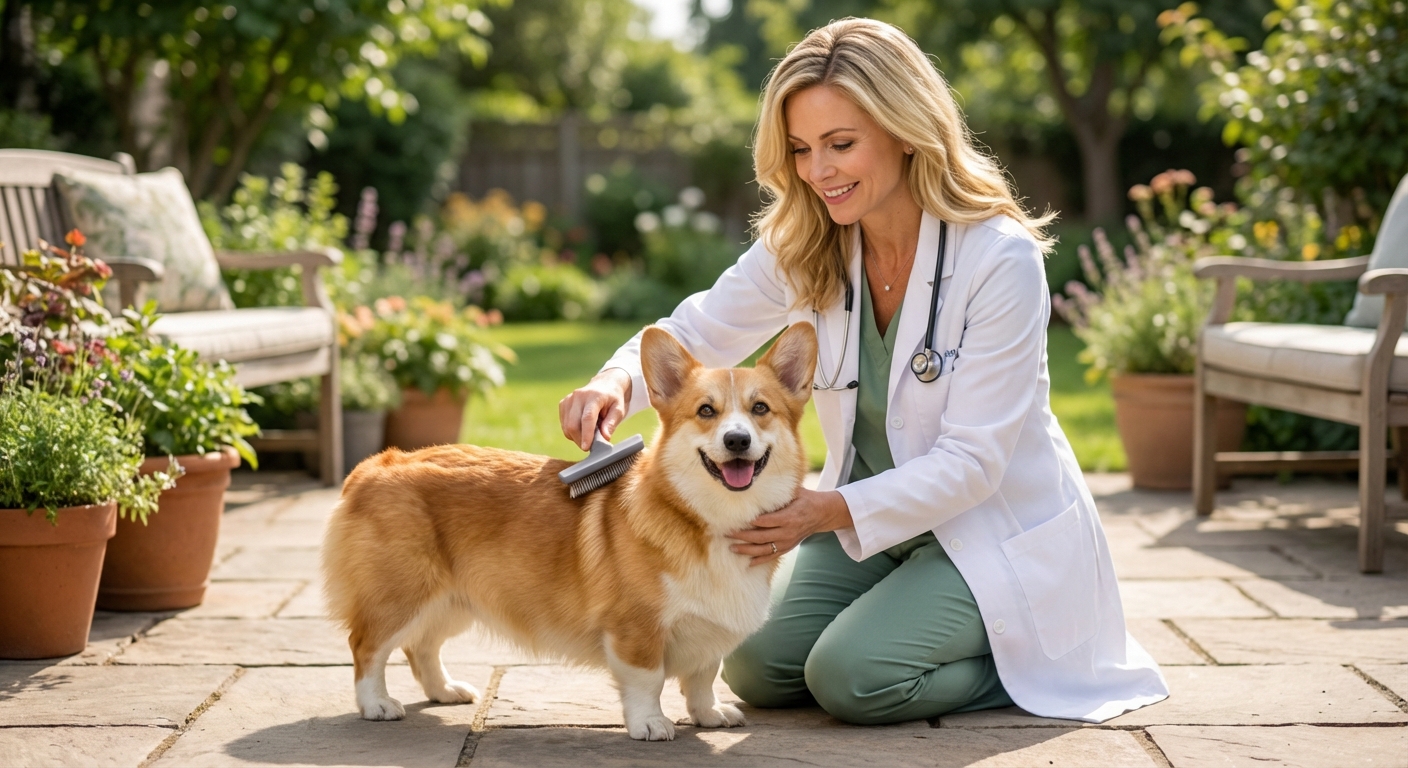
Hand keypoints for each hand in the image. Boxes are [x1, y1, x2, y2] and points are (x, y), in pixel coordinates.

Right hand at [559, 368, 632, 450]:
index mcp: (594, 395)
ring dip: (577, 437)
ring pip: (567, 426)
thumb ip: (612, 423)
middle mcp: (578, 396)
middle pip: (573, 424)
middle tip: (592, 445)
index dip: (586, 434)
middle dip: (581, 440)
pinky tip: (582, 428)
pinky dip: (572, 432)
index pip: (587, 417)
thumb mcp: (619, 410)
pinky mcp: (563, 404)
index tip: (586, 448)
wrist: (605, 384)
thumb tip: (605, 438)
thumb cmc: (613, 399)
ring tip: (590, 433)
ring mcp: (569, 399)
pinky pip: (564, 425)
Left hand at [730, 489, 852, 565]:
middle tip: (727, 533)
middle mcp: (787, 532)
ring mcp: (787, 542)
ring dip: (747, 550)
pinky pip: (772, 556)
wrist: (822, 514)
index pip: (766, 521)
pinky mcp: (788, 548)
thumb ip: (779, 491)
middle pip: (761, 536)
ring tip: (732, 548)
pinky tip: (747, 564)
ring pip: (764, 549)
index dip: (751, 522)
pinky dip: (759, 561)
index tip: (735, 521)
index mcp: (788, 517)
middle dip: (742, 536)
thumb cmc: (805, 499)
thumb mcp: (795, 492)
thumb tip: (760, 482)